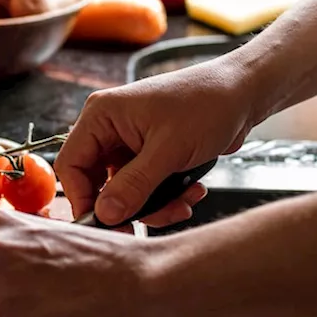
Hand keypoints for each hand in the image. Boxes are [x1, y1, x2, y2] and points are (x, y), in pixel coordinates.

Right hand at [58, 58, 258, 226]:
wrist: (244, 93)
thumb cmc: (208, 103)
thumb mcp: (169, 150)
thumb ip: (133, 185)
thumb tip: (104, 214)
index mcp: (102, 115)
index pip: (72, 165)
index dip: (83, 198)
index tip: (105, 224)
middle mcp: (111, 128)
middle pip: (99, 182)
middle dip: (128, 205)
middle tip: (151, 221)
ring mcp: (131, 141)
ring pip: (125, 190)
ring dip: (154, 204)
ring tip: (183, 203)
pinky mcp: (150, 153)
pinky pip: (146, 186)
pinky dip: (167, 196)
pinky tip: (192, 191)